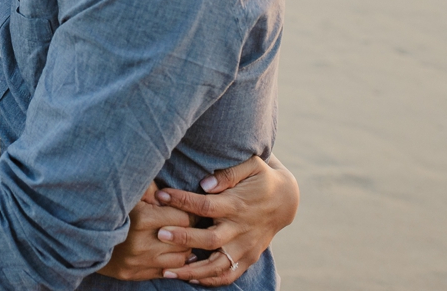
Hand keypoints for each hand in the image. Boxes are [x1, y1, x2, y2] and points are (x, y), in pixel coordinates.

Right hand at [98, 183, 200, 279]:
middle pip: (185, 241)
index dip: (186, 214)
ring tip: (174, 241)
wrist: (80, 235)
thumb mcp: (129, 194)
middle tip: (182, 226)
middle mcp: (141, 243)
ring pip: (180, 259)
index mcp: (142, 219)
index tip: (183, 212)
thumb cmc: (110, 210)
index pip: (184, 219)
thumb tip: (174, 195)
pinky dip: (168, 263)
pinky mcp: (132, 274)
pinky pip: (165, 272)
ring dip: (180, 250)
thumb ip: (151, 190)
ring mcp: (137, 262)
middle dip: (186, 233)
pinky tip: (164, 253)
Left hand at [151, 154, 298, 285]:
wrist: (286, 201)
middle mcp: (242, 229)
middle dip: (184, 238)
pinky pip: (229, 274)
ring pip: (218, 264)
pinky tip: (189, 278)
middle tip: (160, 234)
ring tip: (166, 271)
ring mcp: (246, 247)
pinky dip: (210, 280)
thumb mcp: (251, 166)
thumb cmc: (261, 179)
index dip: (182, 201)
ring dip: (192, 270)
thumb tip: (204, 183)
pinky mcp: (249, 257)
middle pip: (211, 239)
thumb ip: (228, 174)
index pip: (206, 206)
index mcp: (238, 205)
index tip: (160, 196)